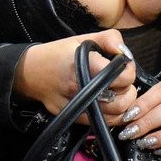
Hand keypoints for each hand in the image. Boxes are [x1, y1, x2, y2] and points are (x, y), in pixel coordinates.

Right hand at [13, 29, 137, 121]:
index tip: (124, 66)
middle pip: (123, 99)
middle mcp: (83, 88)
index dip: (129, 71)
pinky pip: (103, 123)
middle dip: (128, 89)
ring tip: (118, 93)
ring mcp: (79, 106)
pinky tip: (110, 104)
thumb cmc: (59, 54)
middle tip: (122, 82)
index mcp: (87, 65)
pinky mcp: (75, 117)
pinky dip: (113, 116)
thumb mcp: (84, 38)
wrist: (31, 72)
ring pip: (116, 115)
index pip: (123, 77)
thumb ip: (110, 39)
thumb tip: (126, 53)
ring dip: (123, 104)